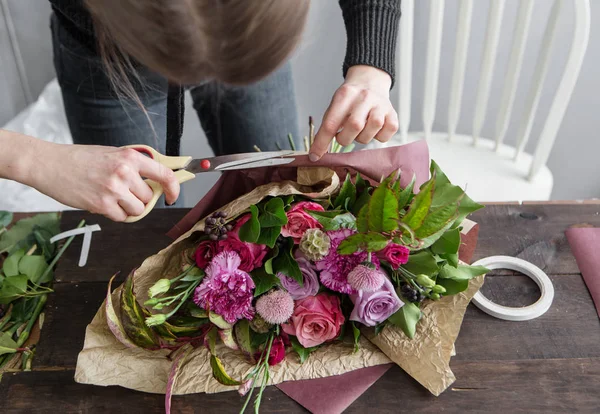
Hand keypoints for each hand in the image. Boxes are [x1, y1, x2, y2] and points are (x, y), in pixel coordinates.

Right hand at [29, 143, 179, 221]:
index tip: (171, 196)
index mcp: (130, 157)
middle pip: (148, 197)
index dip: (174, 188)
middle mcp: (125, 172)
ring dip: (128, 208)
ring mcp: (114, 189)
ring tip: (112, 197)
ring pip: (138, 209)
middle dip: (139, 198)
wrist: (50, 164)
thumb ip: (135, 166)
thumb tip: (157, 181)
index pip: (165, 175)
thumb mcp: (112, 154)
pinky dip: (116, 214)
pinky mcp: (102, 204)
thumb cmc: (81, 159)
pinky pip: (122, 217)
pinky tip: (103, 203)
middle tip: (122, 192)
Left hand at [310, 65, 398, 160]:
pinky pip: (386, 135)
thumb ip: (326, 127)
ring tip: (360, 130)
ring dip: (362, 138)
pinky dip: (378, 137)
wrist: (370, 81)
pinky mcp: (393, 114)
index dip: (321, 143)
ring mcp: (381, 105)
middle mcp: (364, 97)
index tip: (315, 156)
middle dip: (345, 138)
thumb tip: (316, 153)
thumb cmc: (350, 100)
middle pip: (354, 126)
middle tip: (345, 135)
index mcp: (345, 95)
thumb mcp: (335, 106)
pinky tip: (373, 129)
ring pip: (372, 130)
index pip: (331, 123)